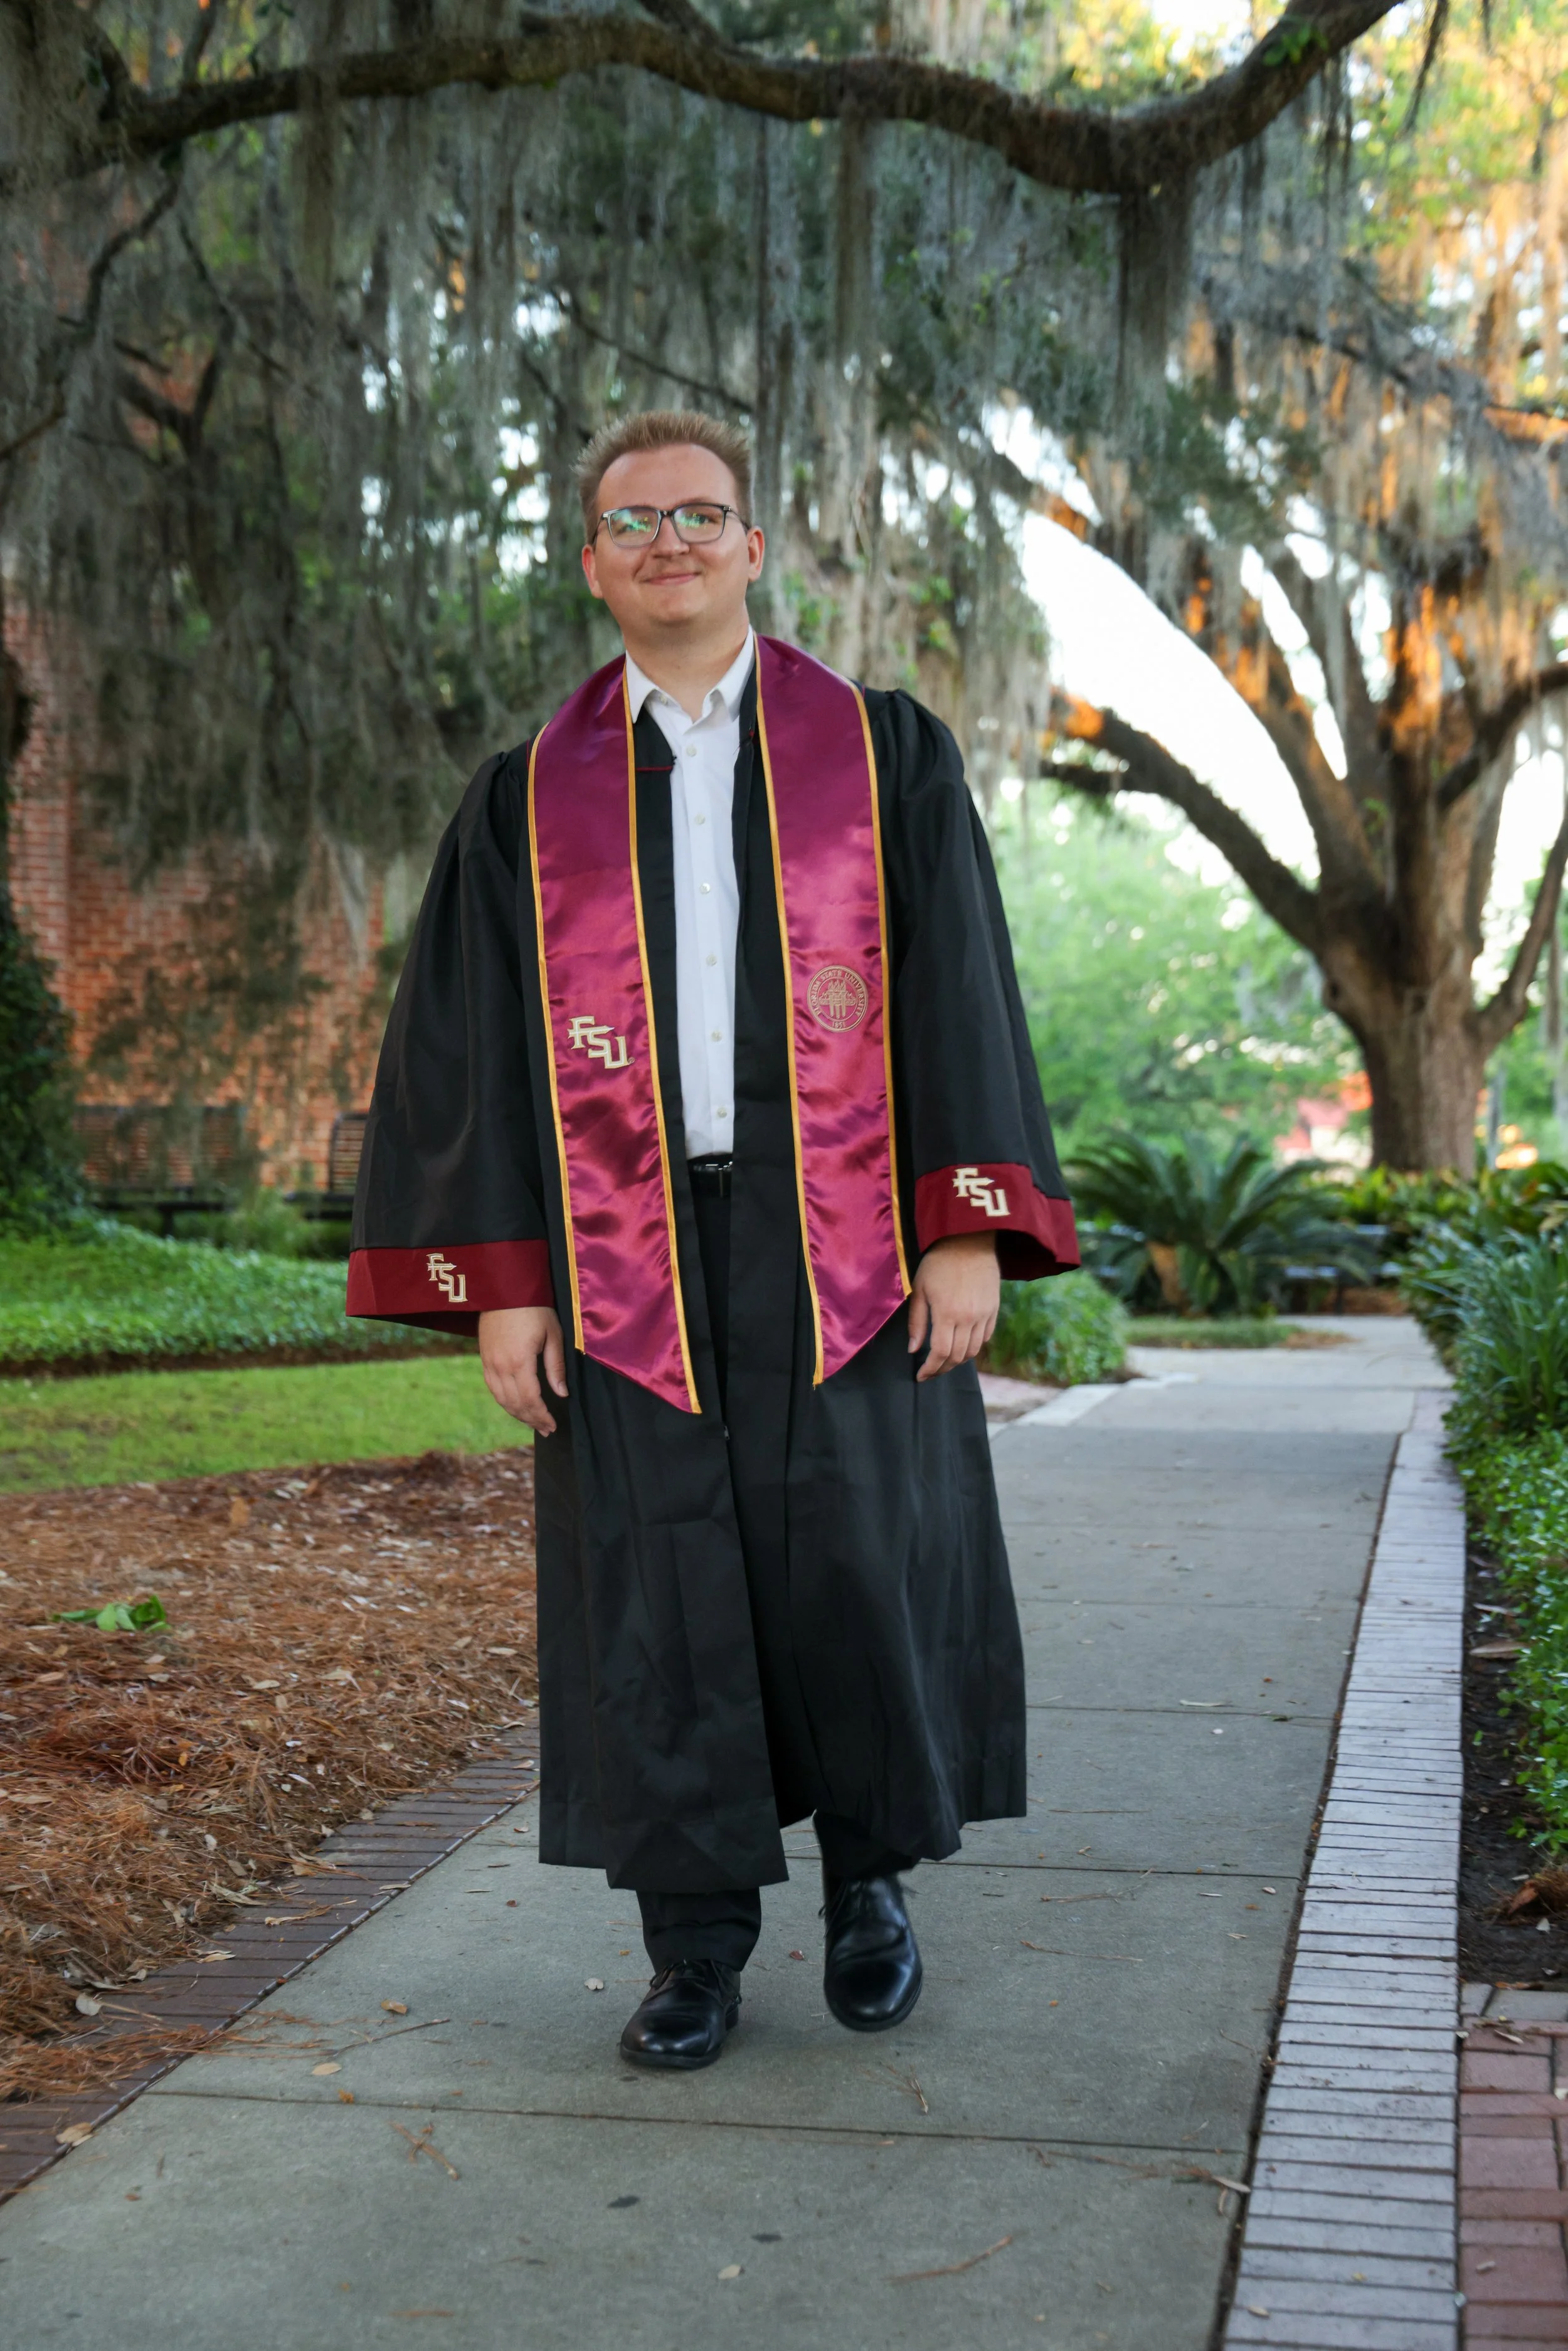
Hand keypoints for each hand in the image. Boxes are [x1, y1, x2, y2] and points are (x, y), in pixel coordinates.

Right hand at [478, 1306, 567, 1433]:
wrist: (505, 1288)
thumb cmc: (534, 1308)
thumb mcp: (553, 1334)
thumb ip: (555, 1366)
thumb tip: (562, 1393)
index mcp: (519, 1362)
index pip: (531, 1400)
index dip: (542, 1416)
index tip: (553, 1426)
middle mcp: (500, 1366)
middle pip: (515, 1404)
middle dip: (532, 1419)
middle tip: (546, 1429)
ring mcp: (489, 1363)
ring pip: (501, 1399)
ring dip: (517, 1414)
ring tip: (533, 1422)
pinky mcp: (484, 1357)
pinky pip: (492, 1388)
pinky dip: (504, 1401)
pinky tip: (515, 1405)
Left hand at [907, 1233, 999, 1381]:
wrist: (969, 1241)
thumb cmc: (938, 1262)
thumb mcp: (920, 1289)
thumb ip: (917, 1322)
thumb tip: (913, 1349)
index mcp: (947, 1313)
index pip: (940, 1354)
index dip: (930, 1369)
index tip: (921, 1376)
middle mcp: (969, 1318)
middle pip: (958, 1357)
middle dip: (942, 1369)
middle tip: (931, 1372)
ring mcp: (984, 1314)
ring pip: (973, 1351)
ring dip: (958, 1361)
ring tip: (945, 1361)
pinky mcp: (994, 1309)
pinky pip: (985, 1337)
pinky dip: (973, 1346)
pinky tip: (962, 1345)